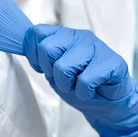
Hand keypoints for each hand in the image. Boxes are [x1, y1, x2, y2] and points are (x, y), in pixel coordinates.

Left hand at [23, 24, 137, 136]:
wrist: (110, 103)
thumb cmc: (80, 85)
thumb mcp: (54, 70)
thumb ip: (41, 56)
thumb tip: (24, 44)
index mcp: (64, 34)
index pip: (36, 33)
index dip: (34, 56)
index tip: (45, 69)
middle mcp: (80, 36)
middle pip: (46, 49)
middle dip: (51, 72)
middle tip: (66, 80)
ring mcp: (97, 47)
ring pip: (63, 67)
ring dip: (68, 85)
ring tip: (79, 85)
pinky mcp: (113, 62)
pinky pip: (85, 81)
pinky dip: (85, 93)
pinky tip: (93, 90)